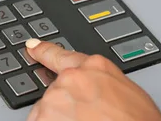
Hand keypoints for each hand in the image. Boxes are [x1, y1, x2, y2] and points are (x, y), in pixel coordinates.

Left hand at [24, 38, 160, 120]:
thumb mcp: (128, 92)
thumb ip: (103, 83)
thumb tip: (97, 91)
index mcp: (95, 66)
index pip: (62, 55)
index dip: (44, 51)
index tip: (32, 47)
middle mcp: (73, 78)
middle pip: (57, 91)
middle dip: (66, 106)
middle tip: (87, 118)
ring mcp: (57, 98)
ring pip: (46, 111)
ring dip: (58, 119)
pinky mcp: (45, 117)